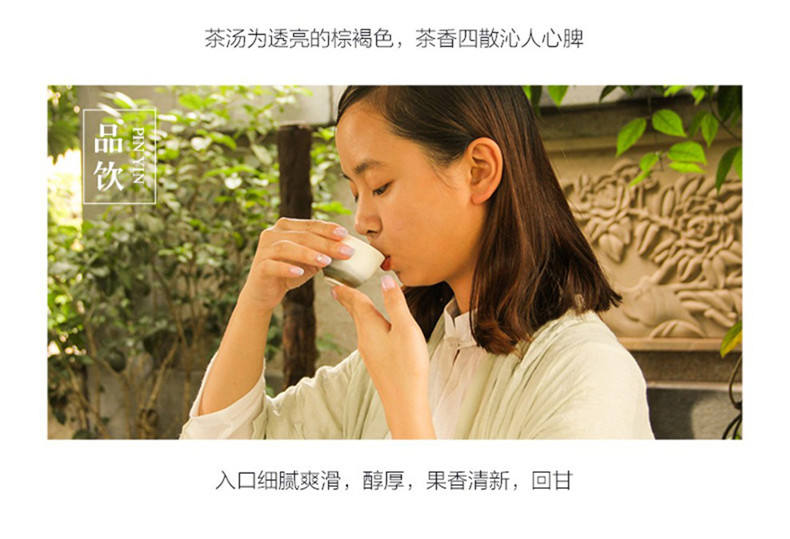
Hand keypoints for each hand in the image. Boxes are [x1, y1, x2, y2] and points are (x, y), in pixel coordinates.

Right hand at [240, 217, 353, 311]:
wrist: (264, 293)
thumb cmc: (289, 273)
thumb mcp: (309, 261)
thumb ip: (324, 253)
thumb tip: (347, 248)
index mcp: (286, 227)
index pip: (310, 225)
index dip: (327, 228)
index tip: (345, 234)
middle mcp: (272, 234)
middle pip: (302, 236)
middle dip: (326, 243)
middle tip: (345, 251)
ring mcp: (264, 250)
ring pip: (287, 248)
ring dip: (308, 254)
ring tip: (326, 262)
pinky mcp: (259, 267)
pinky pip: (273, 265)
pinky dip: (287, 268)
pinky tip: (299, 272)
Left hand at [331, 275, 435, 438]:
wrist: (404, 401)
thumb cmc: (407, 365)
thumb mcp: (405, 328)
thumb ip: (395, 303)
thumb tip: (385, 280)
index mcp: (369, 326)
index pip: (356, 302)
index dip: (347, 289)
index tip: (335, 280)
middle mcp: (365, 338)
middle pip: (355, 313)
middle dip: (348, 299)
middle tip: (337, 289)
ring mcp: (369, 352)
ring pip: (361, 325)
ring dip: (357, 312)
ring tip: (354, 304)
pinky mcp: (376, 362)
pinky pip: (368, 336)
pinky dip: (367, 325)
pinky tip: (374, 330)